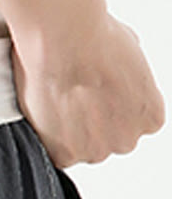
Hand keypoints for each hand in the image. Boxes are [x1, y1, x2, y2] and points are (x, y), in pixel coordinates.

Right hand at [10, 13, 165, 167]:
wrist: (65, 42)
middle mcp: (127, 140)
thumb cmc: (97, 41)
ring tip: (58, 103)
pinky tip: (47, 113)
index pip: (131, 125)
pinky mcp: (65, 156)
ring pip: (80, 149)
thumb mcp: (131, 57)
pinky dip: (48, 138)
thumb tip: (113, 81)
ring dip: (69, 134)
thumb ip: (126, 82)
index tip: (96, 96)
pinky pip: (55, 153)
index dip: (110, 110)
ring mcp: (95, 151)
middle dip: (91, 125)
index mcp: (151, 117)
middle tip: (74, 99)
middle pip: (107, 141)